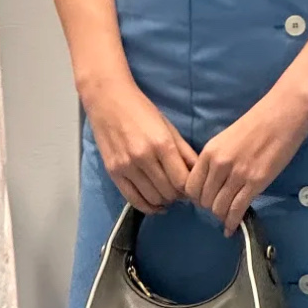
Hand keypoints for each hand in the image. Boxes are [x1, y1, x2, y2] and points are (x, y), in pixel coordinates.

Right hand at [86, 80, 197, 214]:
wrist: (108, 100)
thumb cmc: (142, 110)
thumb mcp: (169, 127)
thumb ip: (185, 152)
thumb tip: (199, 175)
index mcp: (162, 144)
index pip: (182, 181)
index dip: (190, 189)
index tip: (192, 187)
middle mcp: (144, 158)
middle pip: (168, 192)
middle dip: (178, 195)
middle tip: (180, 190)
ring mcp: (126, 167)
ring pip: (153, 198)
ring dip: (164, 201)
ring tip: (168, 193)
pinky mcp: (113, 173)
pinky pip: (133, 200)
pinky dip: (148, 206)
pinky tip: (155, 204)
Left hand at [184, 90, 307, 235]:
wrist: (282, 114)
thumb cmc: (257, 122)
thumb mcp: (227, 138)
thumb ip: (216, 159)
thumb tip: (211, 181)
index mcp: (209, 151)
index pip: (190, 186)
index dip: (195, 197)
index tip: (204, 199)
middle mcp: (219, 164)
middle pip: (203, 200)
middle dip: (209, 208)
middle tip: (218, 208)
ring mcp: (237, 174)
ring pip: (219, 208)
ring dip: (222, 215)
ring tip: (227, 216)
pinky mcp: (256, 183)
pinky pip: (237, 210)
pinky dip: (233, 222)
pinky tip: (232, 228)